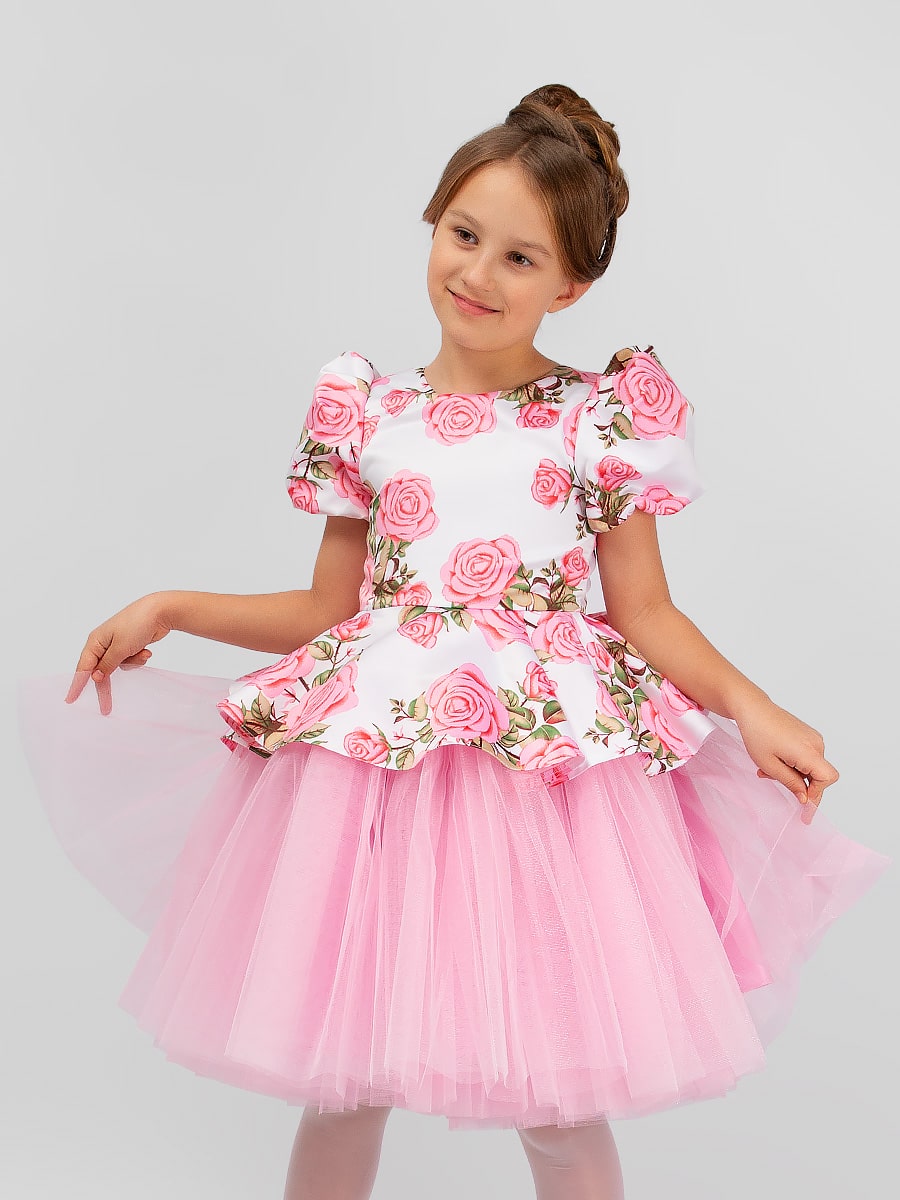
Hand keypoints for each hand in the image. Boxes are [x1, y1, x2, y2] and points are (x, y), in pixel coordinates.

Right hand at [66, 593, 172, 713]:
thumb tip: (95, 678)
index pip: (83, 667)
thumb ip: (107, 665)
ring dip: (132, 663)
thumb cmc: (136, 625)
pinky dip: (138, 658)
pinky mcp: (130, 646)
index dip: (77, 684)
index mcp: (95, 641)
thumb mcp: (120, 648)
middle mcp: (103, 643)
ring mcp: (117, 644)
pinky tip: (147, 650)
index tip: (71, 699)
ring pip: (119, 667)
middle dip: (106, 686)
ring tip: (142, 653)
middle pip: (101, 671)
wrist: (161, 611)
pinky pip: (130, 661)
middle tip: (106, 708)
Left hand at [733, 696, 838, 823]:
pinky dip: (793, 763)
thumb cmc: (757, 734)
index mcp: (809, 752)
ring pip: (810, 767)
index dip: (817, 795)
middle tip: (772, 780)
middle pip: (818, 775)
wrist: (752, 708)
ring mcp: (813, 738)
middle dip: (798, 784)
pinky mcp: (807, 734)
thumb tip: (805, 798)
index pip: (827, 779)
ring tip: (768, 768)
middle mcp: (816, 744)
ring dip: (792, 773)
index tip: (805, 810)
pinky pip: (806, 756)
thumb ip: (791, 783)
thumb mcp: (769, 765)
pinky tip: (775, 759)